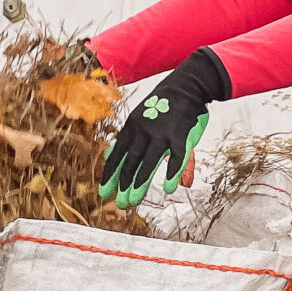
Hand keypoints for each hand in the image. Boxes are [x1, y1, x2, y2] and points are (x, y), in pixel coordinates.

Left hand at [100, 48, 230, 205]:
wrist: (186, 86)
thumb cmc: (163, 106)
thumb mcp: (141, 118)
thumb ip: (131, 140)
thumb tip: (111, 156)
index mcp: (131, 127)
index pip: (117, 155)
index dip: (110, 175)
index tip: (104, 192)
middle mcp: (143, 131)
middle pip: (130, 162)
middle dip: (123, 185)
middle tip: (120, 204)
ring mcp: (162, 133)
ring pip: (149, 163)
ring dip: (140, 184)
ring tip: (133, 201)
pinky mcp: (181, 136)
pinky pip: (176, 158)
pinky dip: (172, 174)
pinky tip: (168, 188)